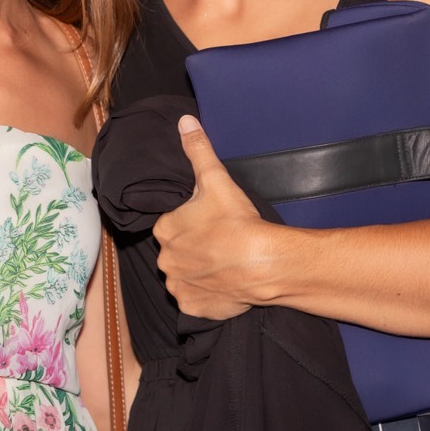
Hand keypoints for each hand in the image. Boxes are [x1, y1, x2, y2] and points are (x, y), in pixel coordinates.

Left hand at [153, 116, 268, 320]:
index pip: (172, 224)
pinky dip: (206, 295)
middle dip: (193, 248)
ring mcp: (179, 287)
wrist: (264, 264)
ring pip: (184, 276)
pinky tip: (223, 283)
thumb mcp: (216, 178)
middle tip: (219, 242)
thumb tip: (184, 122)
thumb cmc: (238, 221)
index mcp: (165, 229)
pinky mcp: (194, 308)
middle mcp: (165, 260)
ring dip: (198, 272)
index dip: (192, 222)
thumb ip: (198, 149)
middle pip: (176, 251)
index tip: (211, 223)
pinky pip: (194, 301)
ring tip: (223, 263)